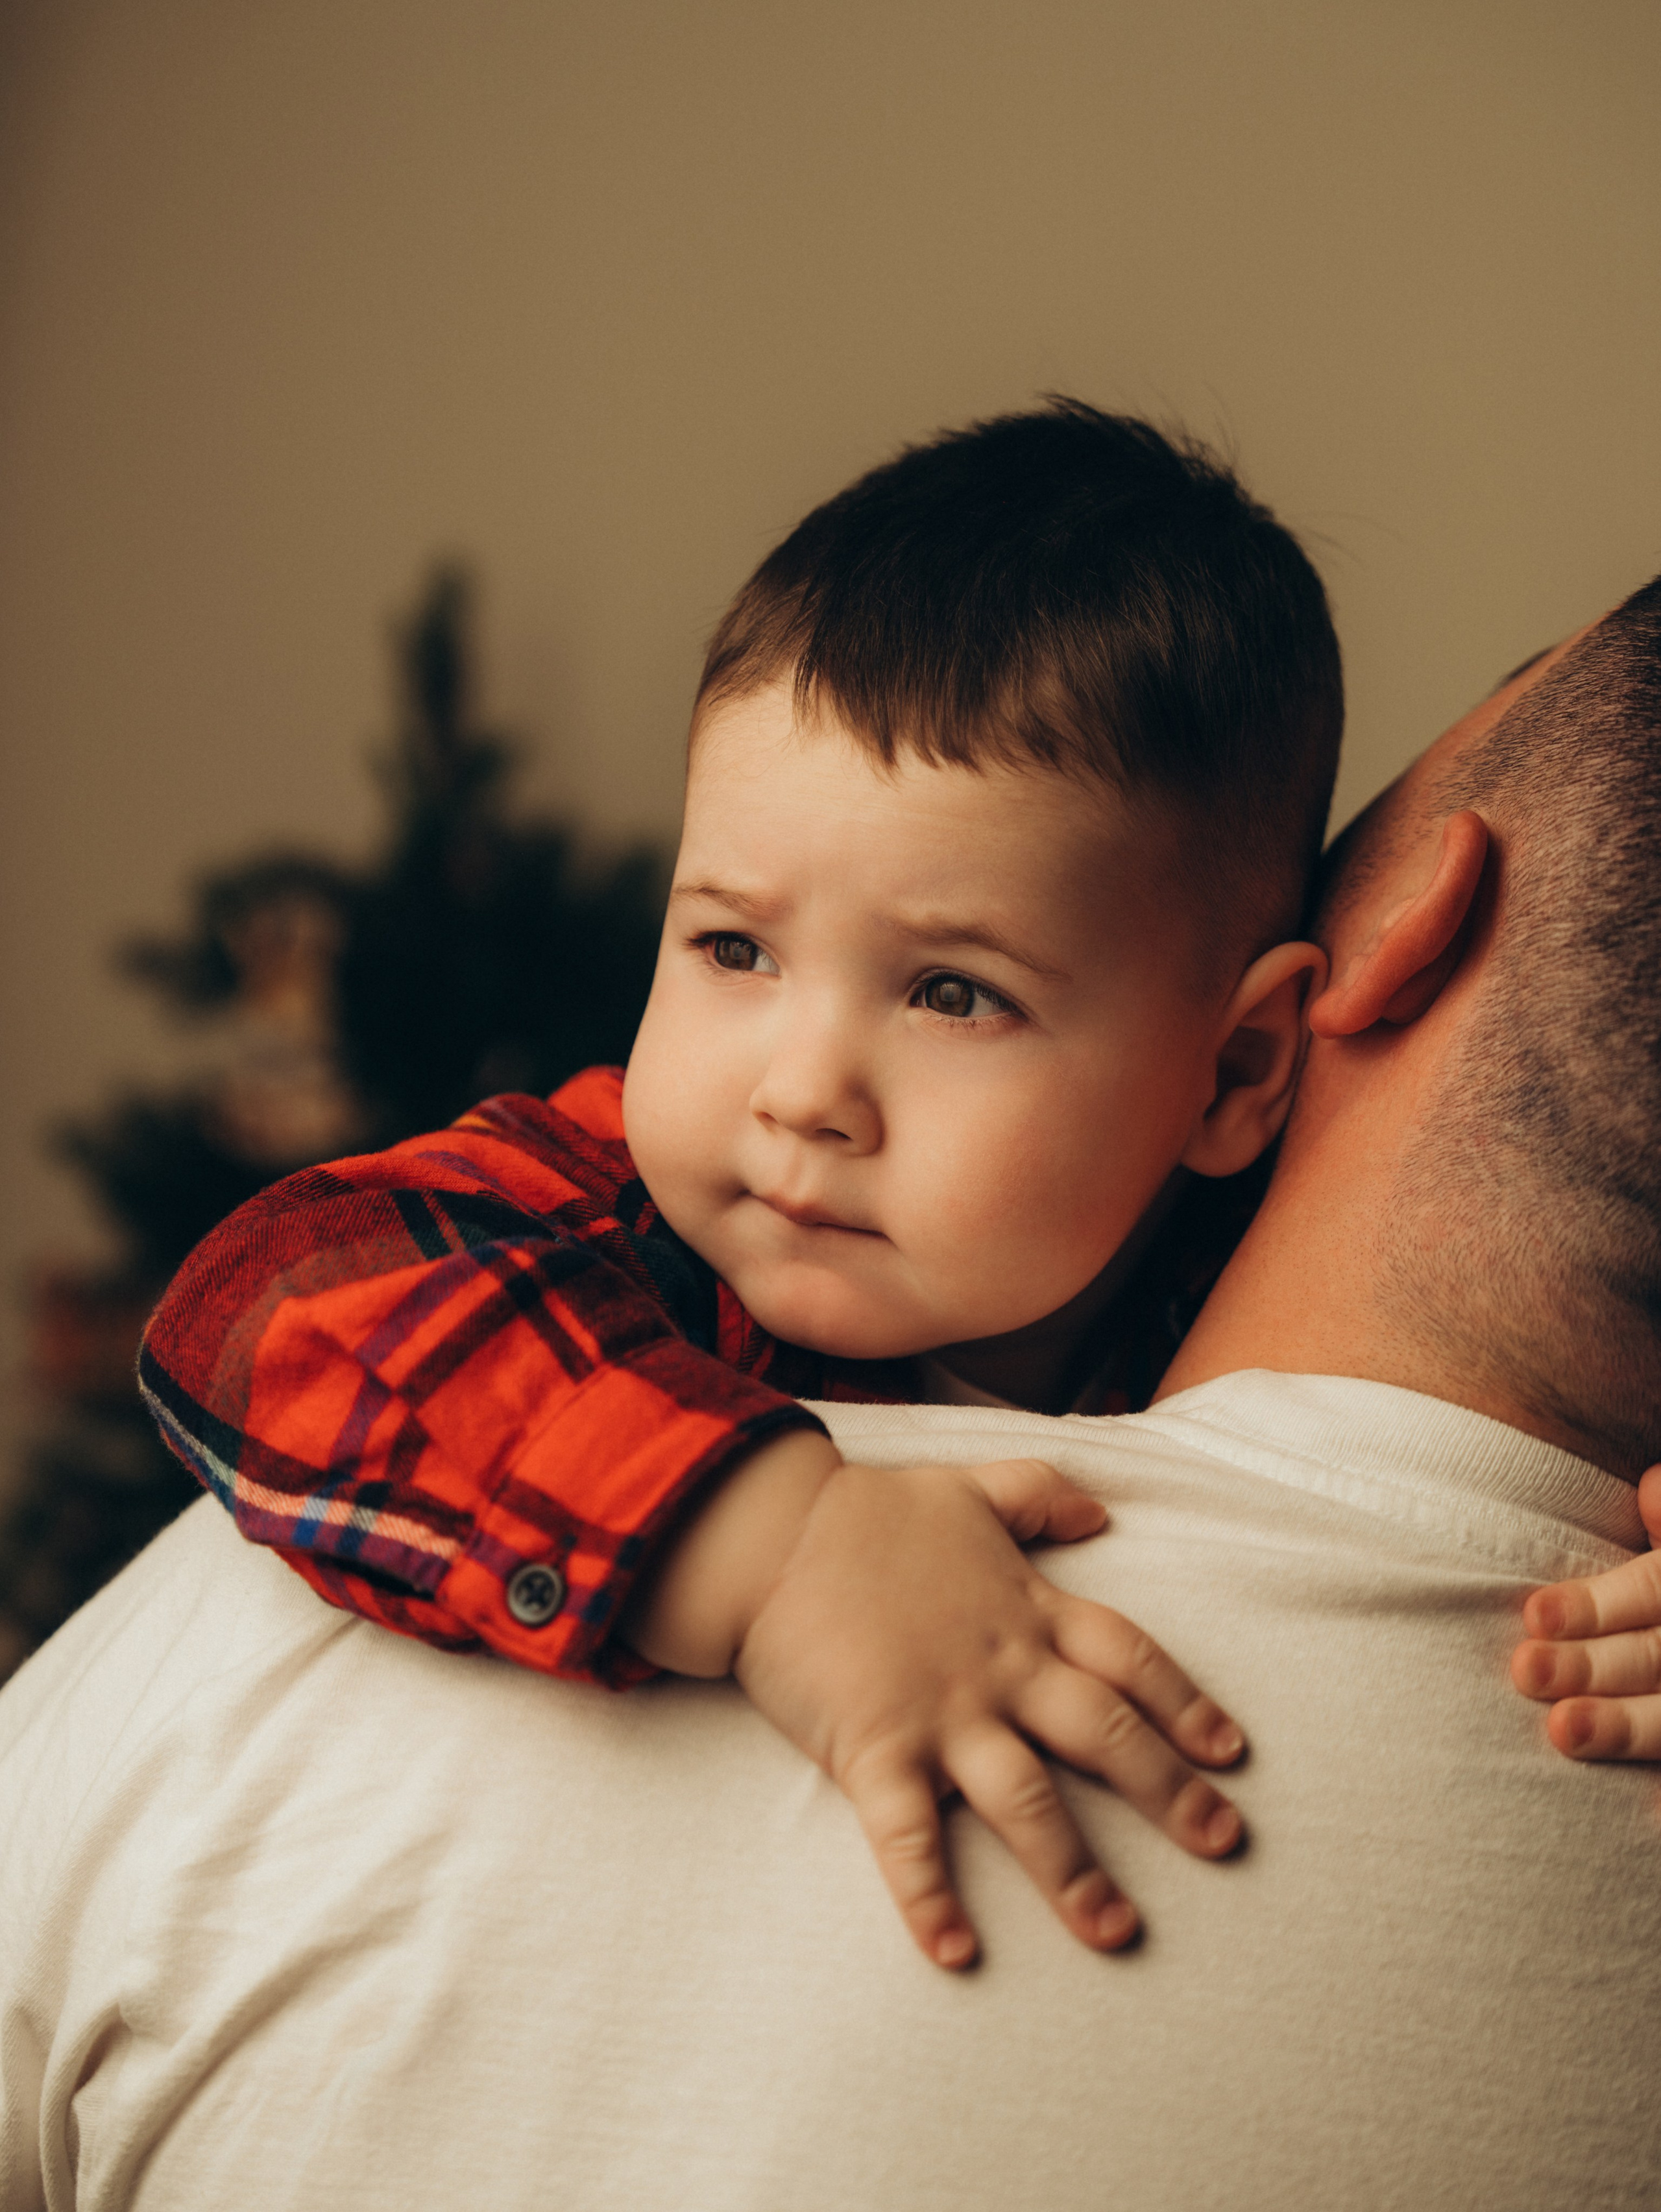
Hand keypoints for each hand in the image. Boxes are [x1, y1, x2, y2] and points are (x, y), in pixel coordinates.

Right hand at [732, 1454, 1244, 1970]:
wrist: (769, 1531)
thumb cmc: (865, 1512)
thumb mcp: (966, 1488)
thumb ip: (1038, 1495)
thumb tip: (1100, 1514)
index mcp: (1027, 1610)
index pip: (1130, 1658)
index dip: (1185, 1703)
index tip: (1230, 1753)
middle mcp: (1001, 1668)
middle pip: (1104, 1734)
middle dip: (1170, 1793)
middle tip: (1224, 1843)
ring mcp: (941, 1713)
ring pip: (1027, 1800)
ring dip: (1074, 1871)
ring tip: (1116, 1932)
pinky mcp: (875, 1749)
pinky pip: (909, 1838)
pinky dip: (931, 1898)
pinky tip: (956, 1952)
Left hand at [1511, 1463, 1660, 1757]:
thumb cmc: (1659, 1585)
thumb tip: (1649, 1489)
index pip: (1653, 1591)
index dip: (1598, 1605)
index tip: (1533, 1616)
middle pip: (1659, 1655)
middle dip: (1595, 1667)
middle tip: (1525, 1673)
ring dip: (1627, 1727)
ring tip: (1560, 1733)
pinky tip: (1643, 1809)